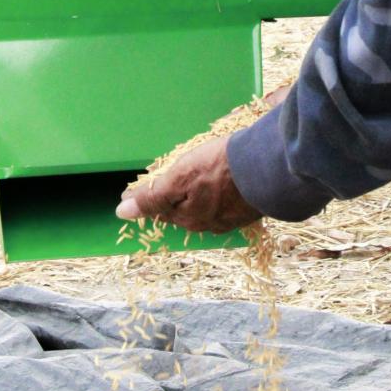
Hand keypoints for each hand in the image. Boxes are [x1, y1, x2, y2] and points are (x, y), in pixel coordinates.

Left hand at [115, 133, 261, 233]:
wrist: (269, 166)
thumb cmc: (220, 168)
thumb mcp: (179, 177)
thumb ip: (151, 196)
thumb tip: (121, 212)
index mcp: (188, 218)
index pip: (160, 209)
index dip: (147, 196)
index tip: (135, 189)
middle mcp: (207, 224)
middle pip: (182, 212)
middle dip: (171, 201)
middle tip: (164, 185)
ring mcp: (231, 219)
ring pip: (204, 209)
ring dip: (195, 199)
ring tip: (192, 185)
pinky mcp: (249, 210)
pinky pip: (225, 206)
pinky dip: (217, 198)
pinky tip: (220, 188)